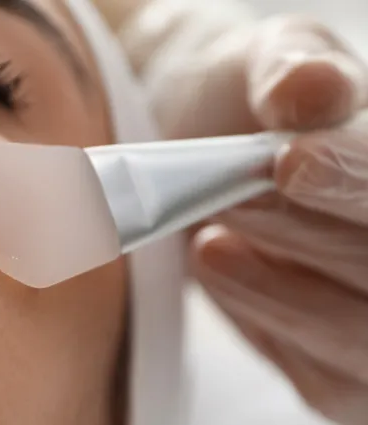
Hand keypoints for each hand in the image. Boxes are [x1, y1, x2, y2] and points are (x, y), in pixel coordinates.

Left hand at [166, 15, 367, 424]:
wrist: (203, 152)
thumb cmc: (252, 104)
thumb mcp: (269, 62)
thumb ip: (293, 68)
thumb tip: (311, 87)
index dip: (359, 180)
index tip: (289, 162)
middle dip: (304, 231)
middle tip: (228, 195)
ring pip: (356, 331)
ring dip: (275, 286)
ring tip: (211, 239)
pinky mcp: (339, 370)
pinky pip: (316, 372)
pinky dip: (263, 319)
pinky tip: (223, 268)